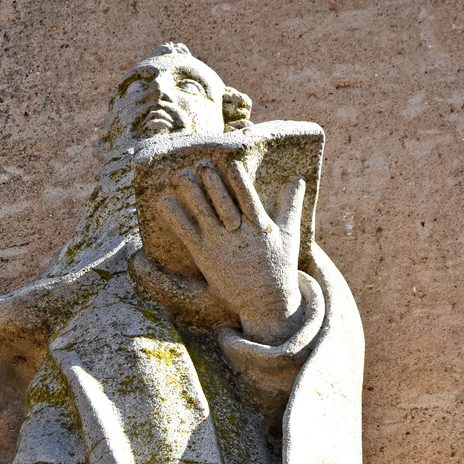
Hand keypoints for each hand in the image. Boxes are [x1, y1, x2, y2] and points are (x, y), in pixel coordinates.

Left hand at [158, 159, 306, 343]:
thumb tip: (298, 178)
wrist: (266, 301)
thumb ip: (291, 204)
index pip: (248, 198)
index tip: (231, 162)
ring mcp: (220, 245)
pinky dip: (175, 217)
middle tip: (200, 164)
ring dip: (191, 193)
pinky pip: (186, 232)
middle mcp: (238, 234)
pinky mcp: (204, 256)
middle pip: (222, 202)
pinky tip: (165, 202)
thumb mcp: (289, 234)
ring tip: (180, 175)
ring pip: (202, 214)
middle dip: (211, 182)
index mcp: (260, 227)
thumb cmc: (279, 266)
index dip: (239, 180)